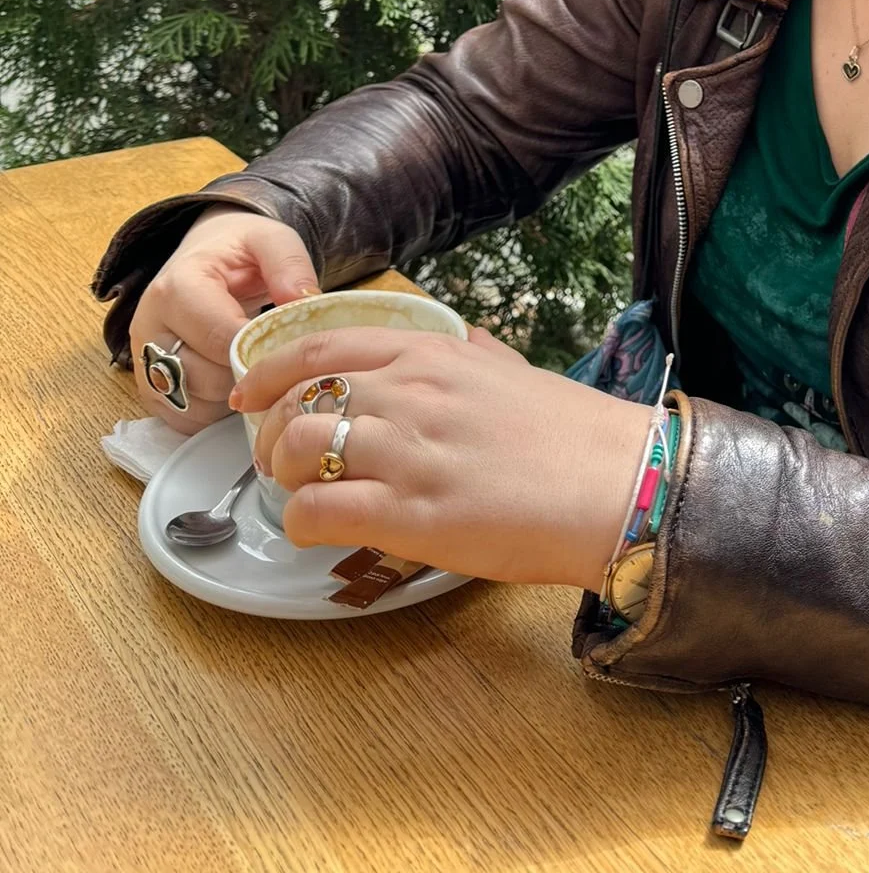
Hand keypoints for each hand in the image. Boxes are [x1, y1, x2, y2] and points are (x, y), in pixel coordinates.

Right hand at [129, 207, 319, 428]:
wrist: (204, 257)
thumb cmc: (237, 252)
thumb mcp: (269, 240)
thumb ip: (290, 264)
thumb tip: (304, 300)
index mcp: (175, 288)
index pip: (220, 339)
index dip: (261, 349)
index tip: (288, 345)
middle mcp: (149, 327)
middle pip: (206, 378)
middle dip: (247, 372)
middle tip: (271, 353)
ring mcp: (143, 362)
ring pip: (194, 404)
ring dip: (232, 395)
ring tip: (251, 362)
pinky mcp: (148, 389)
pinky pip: (184, 419)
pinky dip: (214, 411)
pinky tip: (232, 381)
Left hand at [231, 325, 653, 590]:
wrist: (618, 484)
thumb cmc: (574, 435)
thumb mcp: (516, 371)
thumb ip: (478, 355)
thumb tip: (467, 343)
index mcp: (432, 353)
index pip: (321, 343)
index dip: (269, 369)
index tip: (248, 392)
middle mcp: (410, 391)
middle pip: (296, 396)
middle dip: (269, 430)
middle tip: (277, 459)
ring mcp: (408, 452)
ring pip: (296, 447)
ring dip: (281, 474)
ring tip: (299, 493)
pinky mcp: (411, 516)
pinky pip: (317, 509)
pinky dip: (302, 521)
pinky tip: (320, 530)